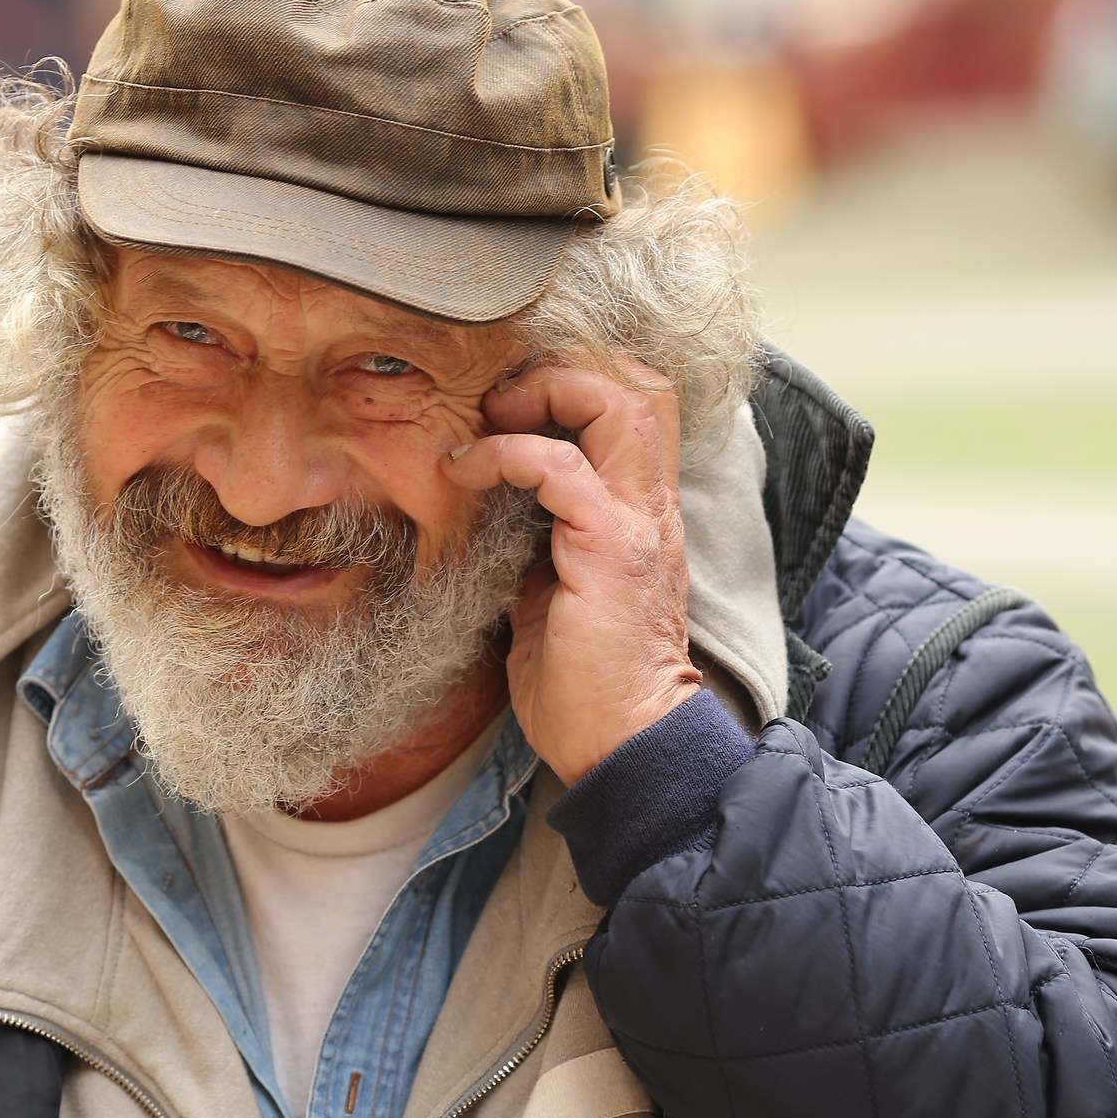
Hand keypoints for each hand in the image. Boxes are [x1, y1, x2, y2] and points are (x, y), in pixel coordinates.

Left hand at [442, 362, 701, 783]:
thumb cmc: (584, 685)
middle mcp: (649, 506)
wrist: (621, 747)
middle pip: (637, 383)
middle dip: (562, 370)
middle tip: (500, 401)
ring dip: (542, 394)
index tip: (506, 407)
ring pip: (618, 401)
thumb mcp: (550, 591)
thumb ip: (534, 538)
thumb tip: (485, 505)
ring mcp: (635, 524)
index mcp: (639, 512)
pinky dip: (508, 453)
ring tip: (489, 422)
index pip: (635, 403)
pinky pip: (560, 467)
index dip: (574, 381)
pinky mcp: (609, 550)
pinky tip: (467, 472)